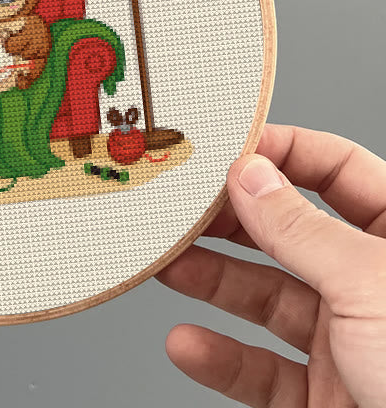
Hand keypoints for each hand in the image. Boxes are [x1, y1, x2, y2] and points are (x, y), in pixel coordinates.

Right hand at [156, 124, 385, 406]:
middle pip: (287, 232)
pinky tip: (188, 344)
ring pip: (266, 298)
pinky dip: (221, 358)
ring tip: (167, 264)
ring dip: (212, 282)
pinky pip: (262, 370)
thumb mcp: (367, 284)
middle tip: (180, 207)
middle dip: (231, 220)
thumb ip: (300, 229)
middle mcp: (371, 283)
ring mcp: (348, 341)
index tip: (224, 148)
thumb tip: (250, 174)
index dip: (279, 152)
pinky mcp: (325, 395)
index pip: (334, 170)